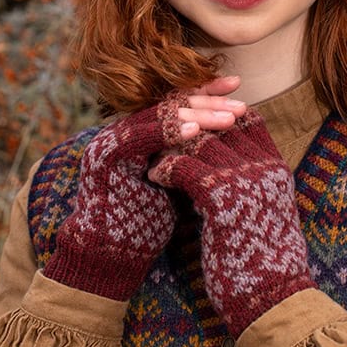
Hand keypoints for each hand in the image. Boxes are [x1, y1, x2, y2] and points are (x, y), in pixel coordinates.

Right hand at [44, 79, 245, 299]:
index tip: (238, 88)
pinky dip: (169, 131)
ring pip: (159, 115)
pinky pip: (141, 135)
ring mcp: (112, 140)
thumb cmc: (149, 224)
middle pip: (170, 104)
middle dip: (209, 102)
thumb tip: (234, 137)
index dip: (208, 95)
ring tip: (229, 118)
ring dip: (197, 115)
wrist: (111, 257)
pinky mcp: (105, 156)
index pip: (177, 104)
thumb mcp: (176, 183)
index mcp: (141, 133)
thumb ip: (192, 157)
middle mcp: (125, 130)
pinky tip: (195, 131)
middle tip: (241, 105)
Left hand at [151, 110, 315, 336]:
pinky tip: (156, 176)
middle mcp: (264, 167)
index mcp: (276, 168)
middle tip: (163, 133)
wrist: (274, 300)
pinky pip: (185, 168)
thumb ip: (251, 184)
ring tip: (153, 153)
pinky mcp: (223, 201)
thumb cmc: (264, 263)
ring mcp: (246, 181)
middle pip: (221, 123)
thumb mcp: (264, 212)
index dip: (217, 116)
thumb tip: (222, 168)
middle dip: (190, 125)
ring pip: (200, 141)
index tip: (190, 125)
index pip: (246, 120)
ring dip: (173, 144)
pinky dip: (166, 168)